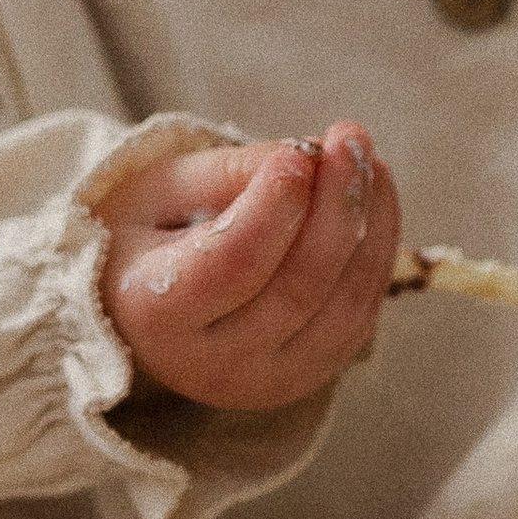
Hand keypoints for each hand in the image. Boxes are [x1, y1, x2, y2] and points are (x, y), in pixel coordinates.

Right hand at [100, 123, 399, 414]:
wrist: (139, 311)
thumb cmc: (146, 238)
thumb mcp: (160, 190)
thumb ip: (228, 173)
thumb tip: (309, 158)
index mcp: (153, 314)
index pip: (230, 265)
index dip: (274, 206)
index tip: (295, 152)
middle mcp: (210, 364)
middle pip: (297, 286)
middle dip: (337, 204)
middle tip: (349, 137)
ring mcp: (265, 381)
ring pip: (342, 304)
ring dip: (370, 224)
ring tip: (368, 161)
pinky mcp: (307, 378)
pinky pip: (360, 316)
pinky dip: (378, 252)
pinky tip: (374, 200)